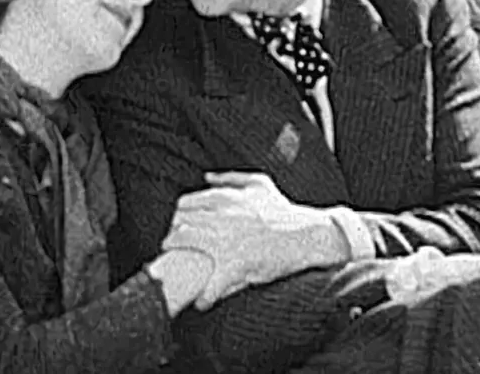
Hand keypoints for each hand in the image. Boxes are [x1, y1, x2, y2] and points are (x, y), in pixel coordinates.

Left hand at [160, 172, 340, 310]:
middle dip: (171, 238)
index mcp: (224, 198)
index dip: (176, 218)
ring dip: (175, 261)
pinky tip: (202, 302)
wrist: (307, 234)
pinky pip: (210, 284)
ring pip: (185, 245)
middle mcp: (220, 216)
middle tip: (172, 251)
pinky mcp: (236, 265)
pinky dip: (204, 296)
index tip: (176, 228)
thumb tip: (206, 177)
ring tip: (177, 275)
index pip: (184, 205)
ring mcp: (226, 240)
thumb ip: (231, 178)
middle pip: (179, 223)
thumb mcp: (259, 184)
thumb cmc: (284, 211)